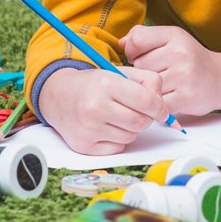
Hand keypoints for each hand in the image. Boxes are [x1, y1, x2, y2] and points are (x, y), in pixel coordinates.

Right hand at [38, 66, 168, 155]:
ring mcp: (88, 129)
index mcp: (106, 84)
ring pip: (131, 136)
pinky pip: (118, 148)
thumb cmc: (95, 84)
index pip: (146, 101)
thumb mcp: (121, 73)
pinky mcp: (84, 146)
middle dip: (145, 118)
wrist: (58, 96)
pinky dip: (118, 140)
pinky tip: (107, 128)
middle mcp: (95, 107)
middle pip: (140, 122)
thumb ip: (148, 81)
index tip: (162, 111)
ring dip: (131, 129)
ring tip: (117, 117)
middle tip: (136, 111)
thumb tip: (163, 107)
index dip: (160, 108)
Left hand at [121, 25, 220, 113]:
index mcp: (175, 35)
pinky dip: (157, 104)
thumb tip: (121, 43)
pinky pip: (156, 102)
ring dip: (150, 89)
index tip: (140, 56)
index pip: (136, 40)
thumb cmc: (191, 59)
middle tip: (160, 72)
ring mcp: (183, 76)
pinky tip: (167, 97)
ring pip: (146, 84)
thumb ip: (146, 37)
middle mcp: (180, 53)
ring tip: (164, 85)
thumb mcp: (173, 39)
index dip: (132, 51)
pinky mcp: (185, 97)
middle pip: (139, 65)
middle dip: (143, 71)